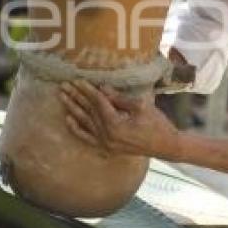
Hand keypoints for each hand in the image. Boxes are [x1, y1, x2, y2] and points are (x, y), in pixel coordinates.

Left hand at [58, 79, 182, 160]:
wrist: (165, 145)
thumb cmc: (157, 123)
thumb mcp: (140, 106)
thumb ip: (119, 98)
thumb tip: (102, 88)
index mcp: (116, 124)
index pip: (97, 102)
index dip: (87, 89)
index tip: (78, 79)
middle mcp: (107, 136)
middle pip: (88, 112)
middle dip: (75, 96)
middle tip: (63, 84)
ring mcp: (105, 144)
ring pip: (84, 123)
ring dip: (72, 108)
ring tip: (62, 96)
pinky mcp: (106, 149)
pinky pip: (87, 138)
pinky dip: (76, 129)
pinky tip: (68, 118)